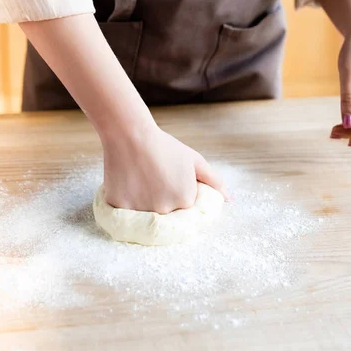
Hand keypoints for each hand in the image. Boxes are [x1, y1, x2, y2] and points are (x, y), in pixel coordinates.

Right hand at [102, 124, 227, 213]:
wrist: (131, 134)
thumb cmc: (165, 146)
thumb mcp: (195, 160)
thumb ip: (214, 181)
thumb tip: (230, 199)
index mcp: (185, 201)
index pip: (185, 210)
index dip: (177, 196)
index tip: (169, 184)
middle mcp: (165, 210)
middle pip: (165, 215)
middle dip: (161, 201)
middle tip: (153, 179)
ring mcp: (141, 211)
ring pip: (144, 216)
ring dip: (143, 203)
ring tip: (140, 179)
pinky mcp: (120, 208)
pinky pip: (125, 212)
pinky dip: (126, 201)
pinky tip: (127, 182)